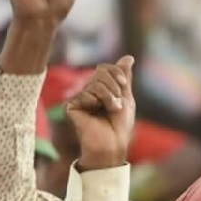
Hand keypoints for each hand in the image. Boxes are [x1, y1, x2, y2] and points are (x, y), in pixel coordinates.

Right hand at [66, 56, 135, 170]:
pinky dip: (97, 102)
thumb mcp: (125, 97)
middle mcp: (88, 91)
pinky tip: (95, 113)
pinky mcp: (71, 106)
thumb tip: (129, 57)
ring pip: (95, 82)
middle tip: (116, 104)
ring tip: (111, 110)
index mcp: (101, 88)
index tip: (123, 85)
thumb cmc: (120, 125)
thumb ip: (123, 78)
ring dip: (109, 97)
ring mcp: (79, 98)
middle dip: (114, 87)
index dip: (116, 73)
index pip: (105, 68)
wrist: (112, 143)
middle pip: (100, 71)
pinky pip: (85, 93)